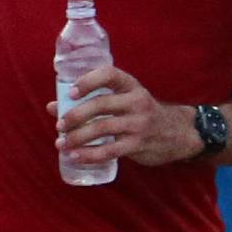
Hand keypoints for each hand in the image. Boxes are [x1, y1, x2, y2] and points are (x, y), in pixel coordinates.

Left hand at [50, 66, 199, 166]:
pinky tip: (76, 157)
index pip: (109, 74)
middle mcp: (136, 101)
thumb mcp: (124, 100)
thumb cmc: (142, 114)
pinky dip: (89, 155)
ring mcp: (139, 124)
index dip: (88, 81)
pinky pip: (110, 150)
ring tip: (62, 143)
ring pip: (102, 129)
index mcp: (130, 86)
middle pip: (101, 105)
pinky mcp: (138, 145)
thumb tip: (53, 107)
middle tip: (60, 125)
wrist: (178, 133)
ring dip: (78, 137)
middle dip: (76, 116)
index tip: (71, 93)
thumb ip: (92, 101)